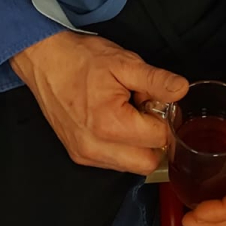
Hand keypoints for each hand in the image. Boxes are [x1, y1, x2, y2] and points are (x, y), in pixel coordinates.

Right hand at [11, 30, 188, 175]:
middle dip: (154, 138)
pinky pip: (113, 162)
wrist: (43, 59)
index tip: (154, 99)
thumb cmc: (81, 58)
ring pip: (131, 166)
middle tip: (143, 108)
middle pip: (147, 162)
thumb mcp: (124, 62)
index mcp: (109, 125)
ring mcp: (84, 155)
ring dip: (137, 145)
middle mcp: (95, 148)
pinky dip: (121, 147)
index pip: (159, 138)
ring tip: (126, 112)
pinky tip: (113, 121)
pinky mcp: (78, 155)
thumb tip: (182, 90)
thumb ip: (156, 80)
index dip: (165, 117)